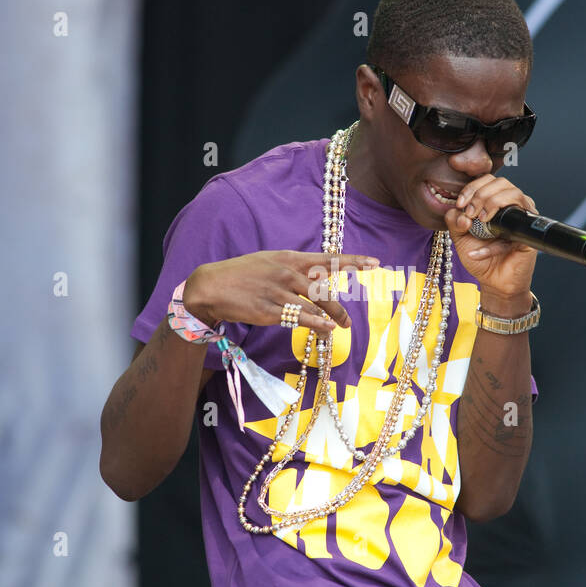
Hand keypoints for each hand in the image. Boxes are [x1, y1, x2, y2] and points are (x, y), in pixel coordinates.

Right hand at [184, 251, 379, 335]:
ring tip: (338, 327)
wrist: (211, 286)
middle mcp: (287, 273)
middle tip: (348, 322)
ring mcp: (278, 291)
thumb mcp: (269, 262)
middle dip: (339, 306)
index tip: (374, 263)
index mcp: (289, 259)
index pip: (327, 259)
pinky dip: (314, 323)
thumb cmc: (242, 275)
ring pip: (313, 305)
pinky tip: (324, 328)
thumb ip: (293, 269)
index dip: (353, 261)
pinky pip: (297, 317)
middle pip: (324, 289)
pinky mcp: (269, 310)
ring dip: (329, 317)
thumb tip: (315, 276)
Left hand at [444, 174, 537, 300]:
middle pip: (502, 182)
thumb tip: (456, 210)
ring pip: (515, 194)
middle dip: (481, 194)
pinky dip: (492, 245)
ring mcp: (523, 218)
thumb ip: (455, 220)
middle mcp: (512, 206)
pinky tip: (477, 253)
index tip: (460, 203)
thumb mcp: (460, 237)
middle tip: (470, 213)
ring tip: (478, 222)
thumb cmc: (480, 257)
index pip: (488, 180)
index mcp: (496, 202)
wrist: (493, 282)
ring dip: (492, 204)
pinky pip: (513, 230)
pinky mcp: (529, 237)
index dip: (473, 187)